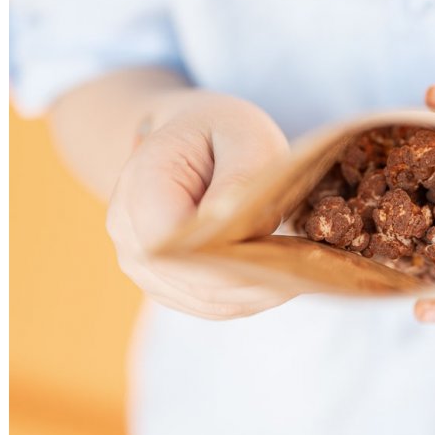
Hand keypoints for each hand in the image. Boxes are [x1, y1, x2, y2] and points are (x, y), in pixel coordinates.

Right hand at [106, 91, 295, 319]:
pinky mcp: (165, 283)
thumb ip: (242, 178)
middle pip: (192, 281)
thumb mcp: (242, 134)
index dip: (223, 262)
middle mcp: (128, 234)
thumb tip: (239, 230)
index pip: (173, 246)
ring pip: (204, 300)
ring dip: (254, 294)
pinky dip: (246, 298)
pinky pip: (208, 304)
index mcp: (141, 185)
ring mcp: (141, 265)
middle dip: (251, 281)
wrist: (189, 137)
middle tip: (306, 270)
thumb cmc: (219, 130)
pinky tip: (279, 282)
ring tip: (299, 275)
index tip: (279, 257)